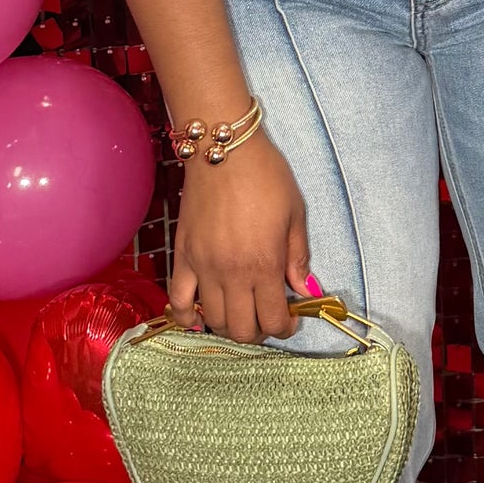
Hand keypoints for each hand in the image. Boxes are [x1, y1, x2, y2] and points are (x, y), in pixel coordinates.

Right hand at [167, 130, 312, 341]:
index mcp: (264, 265)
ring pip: (212, 321)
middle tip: (266, 317)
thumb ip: (298, 258)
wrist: (223, 151)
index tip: (289, 321)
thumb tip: (306, 291)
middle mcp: (232, 274)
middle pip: (241, 329)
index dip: (284, 329)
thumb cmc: (266, 177)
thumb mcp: (295, 214)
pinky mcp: (182, 257)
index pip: (272, 320)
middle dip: (258, 332)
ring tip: (240, 313)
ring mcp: (203, 267)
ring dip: (229, 326)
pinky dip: (187, 317)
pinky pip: (177, 300)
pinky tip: (199, 318)